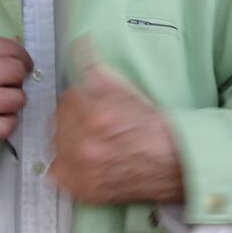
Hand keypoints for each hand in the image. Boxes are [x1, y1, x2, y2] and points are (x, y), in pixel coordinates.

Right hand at [0, 36, 32, 140]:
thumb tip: (14, 55)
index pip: (14, 50)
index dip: (23, 58)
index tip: (22, 65)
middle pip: (17, 73)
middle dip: (17, 78)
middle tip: (9, 83)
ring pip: (17, 99)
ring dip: (13, 101)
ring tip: (2, 101)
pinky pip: (6, 126)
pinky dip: (7, 122)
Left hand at [49, 56, 184, 204]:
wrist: (176, 163)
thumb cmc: (152, 126)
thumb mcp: (126, 89)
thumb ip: (96, 65)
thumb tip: (80, 41)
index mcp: (95, 115)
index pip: (66, 99)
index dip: (77, 99)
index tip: (88, 104)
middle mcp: (86, 145)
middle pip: (58, 122)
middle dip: (71, 119)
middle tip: (90, 123)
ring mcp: (84, 171)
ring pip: (56, 146)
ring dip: (66, 141)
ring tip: (87, 141)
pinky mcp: (84, 191)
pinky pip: (57, 174)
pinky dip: (65, 167)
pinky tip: (81, 160)